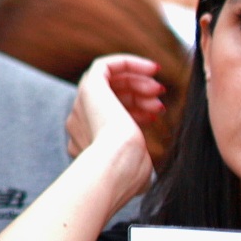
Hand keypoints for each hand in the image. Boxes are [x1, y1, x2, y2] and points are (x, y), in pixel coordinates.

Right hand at [64, 54, 156, 215]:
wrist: (117, 165)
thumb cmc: (128, 174)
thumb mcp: (135, 171)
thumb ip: (134, 166)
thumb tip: (145, 177)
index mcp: (87, 139)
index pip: (108, 114)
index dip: (134, 109)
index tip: (156, 114)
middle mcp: (80, 120)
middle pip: (110, 98)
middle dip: (138, 95)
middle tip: (160, 100)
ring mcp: (83, 103)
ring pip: (109, 81)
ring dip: (137, 82)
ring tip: (159, 90)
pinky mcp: (90, 86)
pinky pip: (105, 65)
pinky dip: (128, 63)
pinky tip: (151, 68)